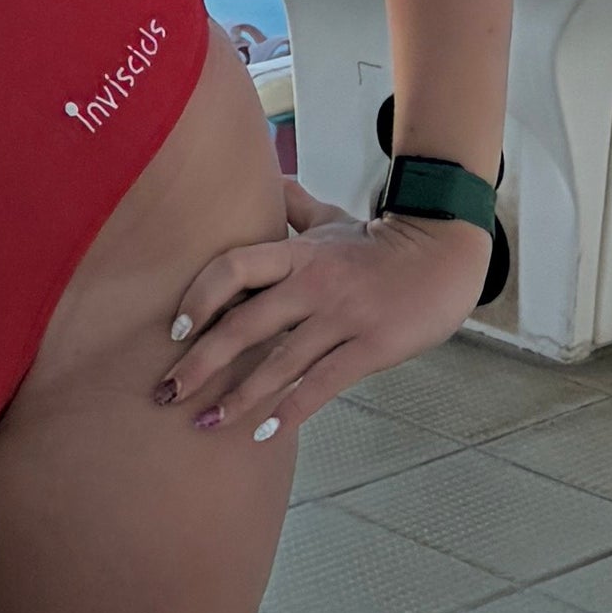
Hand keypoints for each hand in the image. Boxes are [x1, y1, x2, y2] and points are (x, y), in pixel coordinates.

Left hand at [154, 185, 495, 446]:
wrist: (445, 252)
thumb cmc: (380, 242)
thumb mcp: (332, 219)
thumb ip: (294, 206)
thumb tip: (265, 179)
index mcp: (298, 253)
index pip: (232, 267)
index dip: (199, 298)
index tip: (174, 333)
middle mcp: (313, 282)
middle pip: (244, 324)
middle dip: (200, 363)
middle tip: (166, 393)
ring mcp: (343, 315)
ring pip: (279, 362)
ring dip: (239, 398)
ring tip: (207, 423)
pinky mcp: (371, 346)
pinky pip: (323, 383)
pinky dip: (292, 410)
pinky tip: (267, 433)